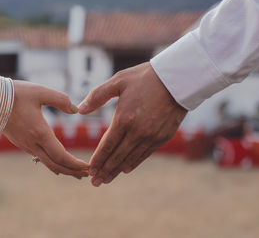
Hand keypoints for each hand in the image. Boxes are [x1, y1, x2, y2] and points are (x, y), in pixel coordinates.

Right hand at [3, 81, 88, 178]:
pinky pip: (38, 156)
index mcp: (40, 133)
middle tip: (87, 174)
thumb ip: (61, 100)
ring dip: (62, 168)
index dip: (76, 164)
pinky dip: (51, 162)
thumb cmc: (16, 93)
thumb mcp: (41, 92)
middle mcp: (31, 143)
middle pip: (55, 165)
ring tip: (74, 171)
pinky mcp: (19, 142)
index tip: (88, 167)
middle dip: (72, 171)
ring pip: (46, 162)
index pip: (61, 156)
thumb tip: (75, 110)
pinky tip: (56, 160)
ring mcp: (24, 144)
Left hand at [78, 63, 186, 185]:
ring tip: (107, 179)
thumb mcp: (118, 81)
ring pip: (131, 158)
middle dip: (105, 170)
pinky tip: (126, 169)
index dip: (98, 159)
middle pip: (118, 156)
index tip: (89, 169)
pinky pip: (145, 154)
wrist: (178, 78)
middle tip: (95, 182)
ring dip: (118, 170)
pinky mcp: (163, 137)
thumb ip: (97, 96)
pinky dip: (134, 163)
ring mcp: (151, 136)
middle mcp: (138, 131)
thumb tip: (80, 110)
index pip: (107, 145)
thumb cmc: (145, 77)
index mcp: (124, 118)